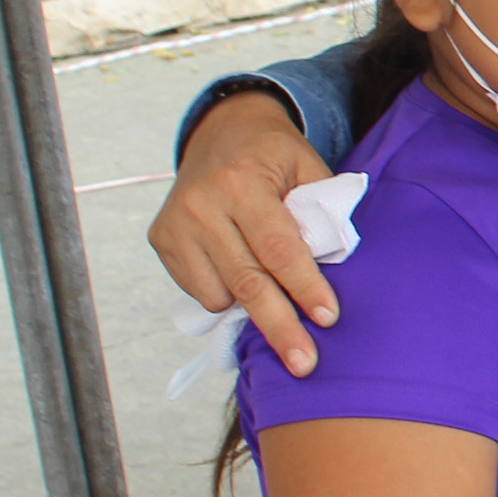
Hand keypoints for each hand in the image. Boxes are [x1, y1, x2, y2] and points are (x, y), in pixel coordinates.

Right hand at [149, 90, 339, 374]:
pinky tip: (243, 274)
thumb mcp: (307, 166)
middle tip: (304, 364)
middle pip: (247, 281)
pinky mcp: (161, 241)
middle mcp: (201, 206)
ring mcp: (175, 226)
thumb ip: (322, 210)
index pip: (278, 248)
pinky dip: (227, 293)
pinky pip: (200, 289)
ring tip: (278, 295)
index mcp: (241, 183)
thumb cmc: (275, 155)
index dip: (304, 286)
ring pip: (221, 293)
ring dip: (254, 304)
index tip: (328, 318)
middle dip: (279, 326)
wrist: (222, 132)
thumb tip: (336, 262)